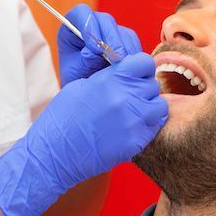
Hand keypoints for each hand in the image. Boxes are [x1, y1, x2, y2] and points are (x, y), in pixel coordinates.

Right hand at [0, 52, 167, 215]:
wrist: (56, 152)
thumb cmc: (63, 117)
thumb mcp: (81, 85)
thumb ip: (108, 77)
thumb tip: (124, 73)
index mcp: (112, 79)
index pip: (144, 62)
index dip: (139, 67)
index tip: (133, 74)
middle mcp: (127, 98)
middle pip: (152, 84)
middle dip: (142, 87)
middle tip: (129, 96)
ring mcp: (134, 121)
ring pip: (159, 106)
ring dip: (149, 107)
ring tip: (132, 112)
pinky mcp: (136, 142)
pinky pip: (154, 127)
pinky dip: (147, 125)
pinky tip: (131, 127)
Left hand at [57, 4, 142, 86]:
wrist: (87, 86)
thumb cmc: (76, 75)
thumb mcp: (74, 70)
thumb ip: (83, 60)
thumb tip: (93, 52)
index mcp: (73, 24)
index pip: (81, 13)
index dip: (89, 27)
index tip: (96, 49)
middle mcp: (93, 23)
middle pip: (106, 21)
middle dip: (112, 40)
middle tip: (116, 59)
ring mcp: (110, 29)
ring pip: (121, 31)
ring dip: (124, 48)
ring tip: (124, 66)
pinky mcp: (124, 38)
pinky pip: (132, 41)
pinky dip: (132, 53)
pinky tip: (131, 66)